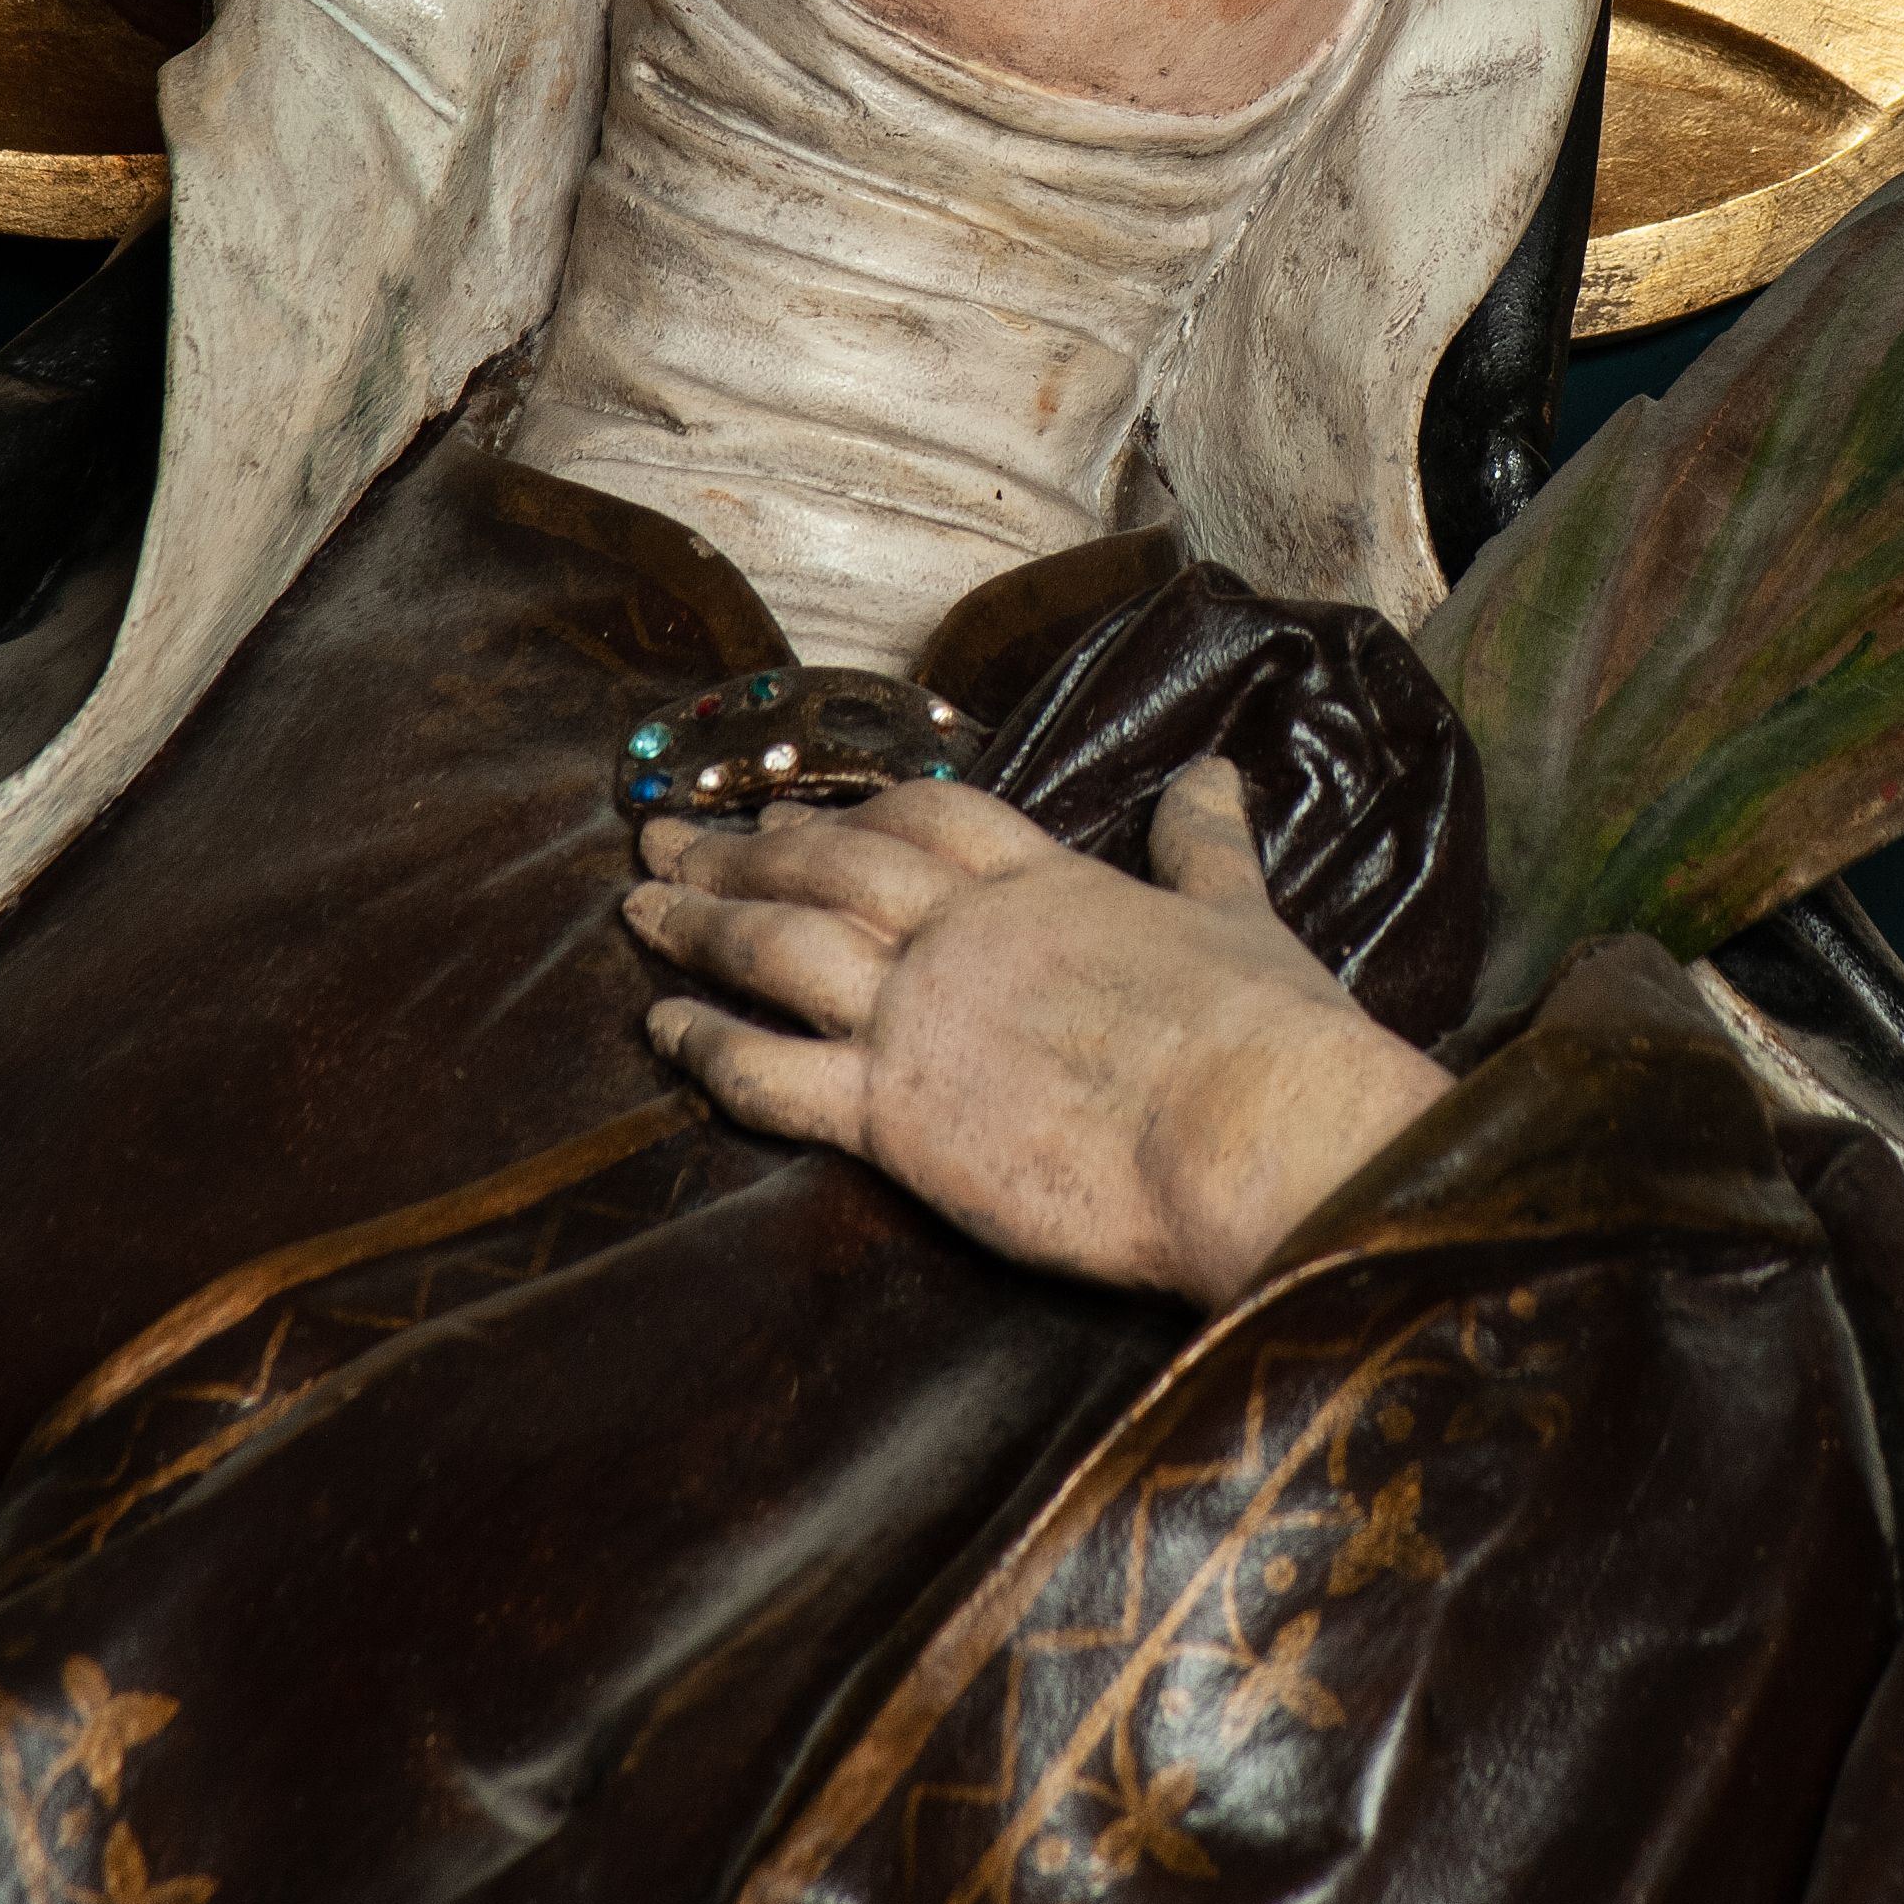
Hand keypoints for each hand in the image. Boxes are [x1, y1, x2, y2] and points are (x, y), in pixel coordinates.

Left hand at [625, 762, 1447, 1307]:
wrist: (1252, 1129)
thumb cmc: (1263, 1030)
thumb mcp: (1238, 908)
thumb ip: (1205, 843)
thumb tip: (1218, 773)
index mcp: (1042, 881)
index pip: (921, 819)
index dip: (848, 809)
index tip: (792, 808)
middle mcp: (963, 932)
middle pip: (826, 868)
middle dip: (739, 849)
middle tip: (665, 837)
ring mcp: (920, 1016)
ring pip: (780, 949)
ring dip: (702, 922)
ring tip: (639, 907)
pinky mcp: (897, 1115)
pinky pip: (773, 1073)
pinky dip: (708, 1048)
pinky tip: (660, 1030)